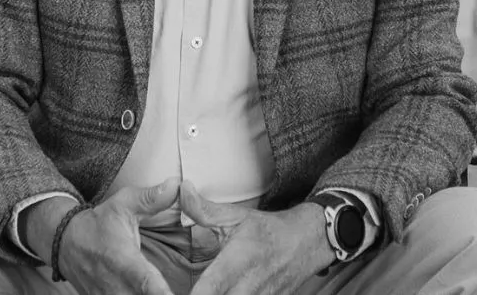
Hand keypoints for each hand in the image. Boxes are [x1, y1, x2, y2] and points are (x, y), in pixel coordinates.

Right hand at [50, 177, 180, 294]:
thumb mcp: (123, 205)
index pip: (145, 282)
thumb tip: (176, 185)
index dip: (161, 292)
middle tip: (181, 292)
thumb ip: (152, 198)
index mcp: (124, 260)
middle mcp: (116, 286)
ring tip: (162, 291)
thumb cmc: (97, 224)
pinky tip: (141, 293)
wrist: (65, 243)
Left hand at [181, 181, 333, 294]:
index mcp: (239, 261)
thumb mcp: (237, 217)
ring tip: (196, 292)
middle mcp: (250, 287)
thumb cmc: (269, 231)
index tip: (170, 292)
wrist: (307, 244)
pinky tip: (217, 293)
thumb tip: (181, 192)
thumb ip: (203, 210)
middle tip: (173, 293)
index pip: (211, 287)